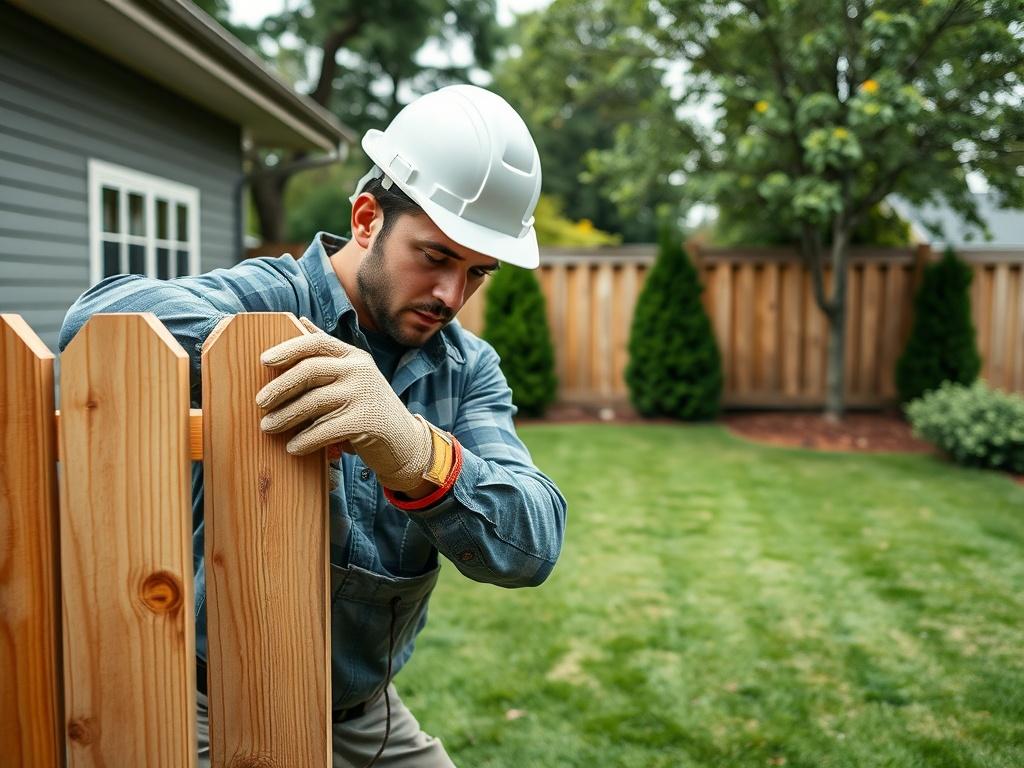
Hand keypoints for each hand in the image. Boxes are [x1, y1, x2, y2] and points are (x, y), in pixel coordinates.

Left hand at [255, 317, 432, 491]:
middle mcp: (359, 370)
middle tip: (260, 402)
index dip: (287, 350)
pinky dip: (304, 440)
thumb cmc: (369, 407)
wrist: (405, 441)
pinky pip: (324, 429)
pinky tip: (292, 447)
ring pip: (313, 402)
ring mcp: (364, 395)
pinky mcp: (365, 422)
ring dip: (285, 416)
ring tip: (267, 427)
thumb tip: (300, 320)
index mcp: (353, 356)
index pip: (316, 343)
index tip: (264, 361)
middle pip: (309, 370)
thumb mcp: (354, 374)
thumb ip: (328, 353)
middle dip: (280, 387)